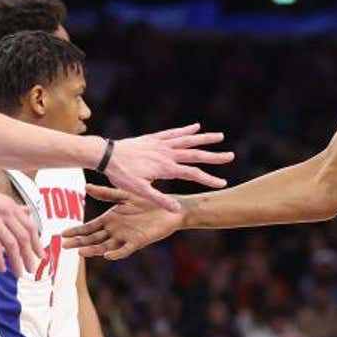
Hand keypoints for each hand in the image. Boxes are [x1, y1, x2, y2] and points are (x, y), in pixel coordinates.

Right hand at [0, 176, 41, 273]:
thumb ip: (12, 206)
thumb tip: (28, 210)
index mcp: (9, 204)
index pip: (30, 225)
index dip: (37, 242)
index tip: (40, 255)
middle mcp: (4, 210)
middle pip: (24, 236)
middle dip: (29, 255)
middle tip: (32, 269)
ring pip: (11, 244)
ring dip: (17, 261)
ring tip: (19, 273)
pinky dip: (0, 260)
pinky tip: (2, 268)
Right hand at [61, 185, 183, 259]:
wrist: (169, 208)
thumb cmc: (148, 200)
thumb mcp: (124, 194)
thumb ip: (106, 193)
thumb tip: (86, 187)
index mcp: (110, 219)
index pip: (89, 227)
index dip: (77, 231)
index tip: (62, 235)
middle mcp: (115, 230)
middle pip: (93, 239)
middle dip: (79, 242)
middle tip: (64, 247)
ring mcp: (125, 237)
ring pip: (105, 246)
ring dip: (93, 250)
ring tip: (81, 252)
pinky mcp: (137, 242)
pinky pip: (125, 250)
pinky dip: (116, 253)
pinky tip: (107, 255)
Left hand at [105, 123, 231, 211]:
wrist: (105, 155)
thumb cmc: (121, 175)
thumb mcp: (139, 191)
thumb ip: (159, 199)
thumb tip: (177, 210)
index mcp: (166, 168)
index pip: (193, 174)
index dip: (209, 179)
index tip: (223, 183)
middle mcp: (167, 153)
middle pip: (196, 154)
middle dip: (214, 156)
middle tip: (231, 156)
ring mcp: (161, 144)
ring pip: (187, 140)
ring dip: (204, 138)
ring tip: (220, 136)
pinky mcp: (154, 138)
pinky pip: (173, 132)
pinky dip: (185, 130)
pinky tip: (195, 126)